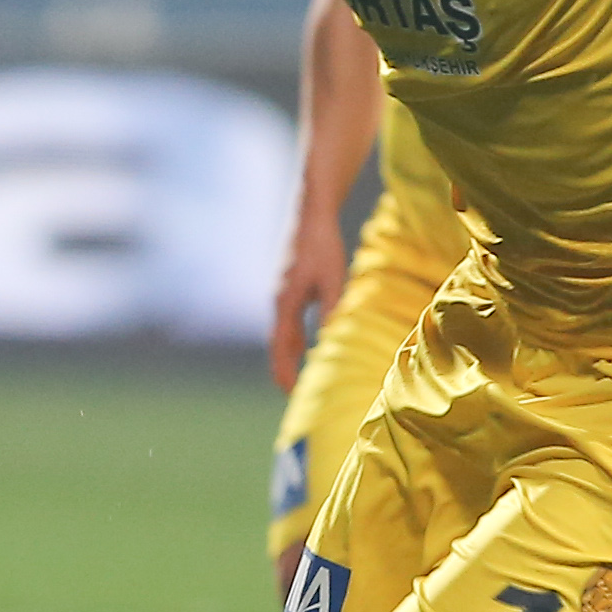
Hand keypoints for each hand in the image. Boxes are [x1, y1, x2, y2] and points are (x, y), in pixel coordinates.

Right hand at [266, 211, 345, 392]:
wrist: (313, 219)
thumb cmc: (324, 248)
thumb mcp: (333, 280)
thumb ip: (333, 309)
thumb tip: (332, 337)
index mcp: (287, 303)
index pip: (281, 345)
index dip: (284, 370)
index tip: (290, 392)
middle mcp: (280, 302)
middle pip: (278, 343)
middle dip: (283, 368)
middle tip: (290, 393)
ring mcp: (283, 295)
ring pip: (283, 333)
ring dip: (288, 356)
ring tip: (296, 377)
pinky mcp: (291, 290)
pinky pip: (289, 323)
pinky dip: (294, 340)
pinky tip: (305, 347)